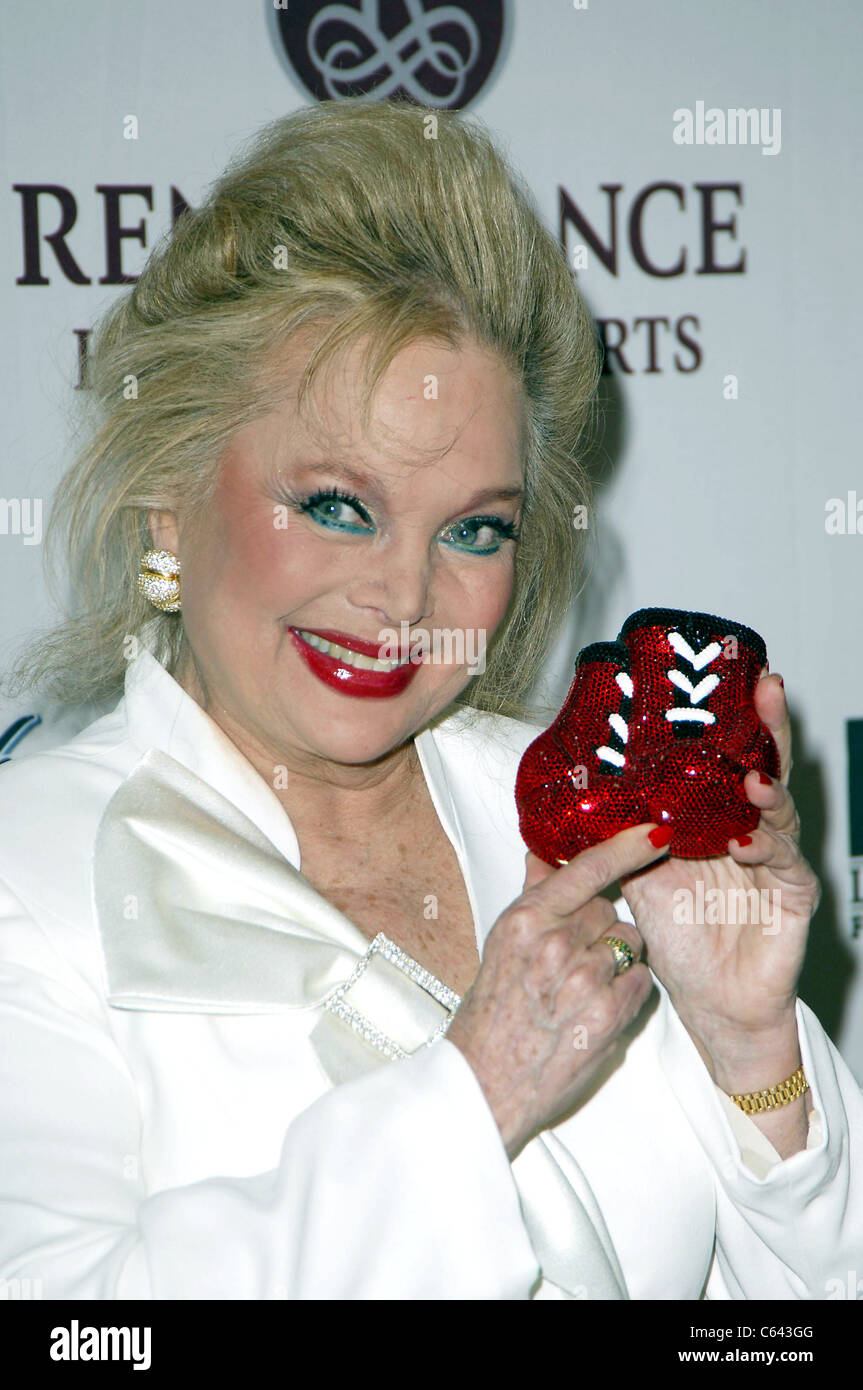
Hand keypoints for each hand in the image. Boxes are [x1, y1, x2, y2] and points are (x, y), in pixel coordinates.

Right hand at [446, 822, 670, 1160]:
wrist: (486, 1083)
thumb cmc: (492, 1014)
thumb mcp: (501, 945)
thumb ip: (532, 898)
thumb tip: (545, 854)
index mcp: (526, 920)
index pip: (588, 868)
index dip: (626, 846)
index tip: (655, 832)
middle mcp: (555, 944)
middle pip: (611, 910)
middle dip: (601, 928)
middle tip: (574, 958)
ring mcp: (584, 979)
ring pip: (631, 945)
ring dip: (618, 961)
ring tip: (584, 987)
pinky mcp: (609, 1015)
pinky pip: (642, 982)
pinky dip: (628, 992)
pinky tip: (598, 1008)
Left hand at [618, 673, 820, 1087]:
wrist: (710, 1002)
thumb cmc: (679, 937)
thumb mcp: (635, 879)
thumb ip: (611, 842)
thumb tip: (553, 815)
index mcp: (713, 817)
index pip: (723, 757)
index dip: (728, 719)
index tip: (727, 677)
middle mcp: (750, 828)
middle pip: (763, 766)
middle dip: (767, 726)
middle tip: (767, 688)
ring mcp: (776, 859)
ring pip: (780, 811)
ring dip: (766, 790)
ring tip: (751, 777)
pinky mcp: (793, 895)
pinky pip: (785, 865)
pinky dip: (767, 850)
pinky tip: (747, 841)